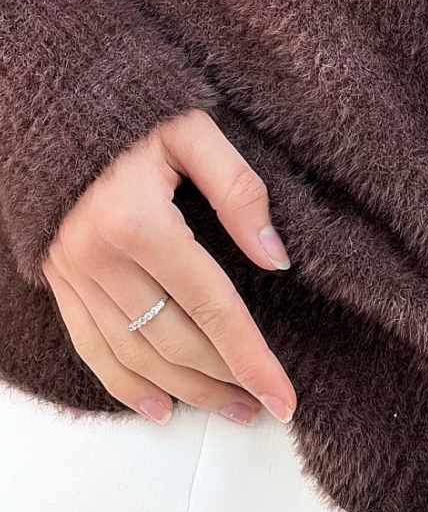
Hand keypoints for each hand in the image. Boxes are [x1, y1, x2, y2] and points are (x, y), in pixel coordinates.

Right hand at [40, 107, 296, 426]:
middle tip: (264, 405)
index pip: (211, 305)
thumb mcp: (195, 131)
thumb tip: (275, 258)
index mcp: (139, 221)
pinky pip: (91, 347)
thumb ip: (239, 190)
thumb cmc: (137, 111)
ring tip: (228, 409)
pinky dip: (124, 385)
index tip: (283, 397)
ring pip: (134, 354)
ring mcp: (74, 273)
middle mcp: (100, 257)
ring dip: (184, 391)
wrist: (61, 101)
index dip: (250, 357)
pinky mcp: (59, 279)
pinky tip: (159, 406)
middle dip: (224, 380)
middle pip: (174, 340)